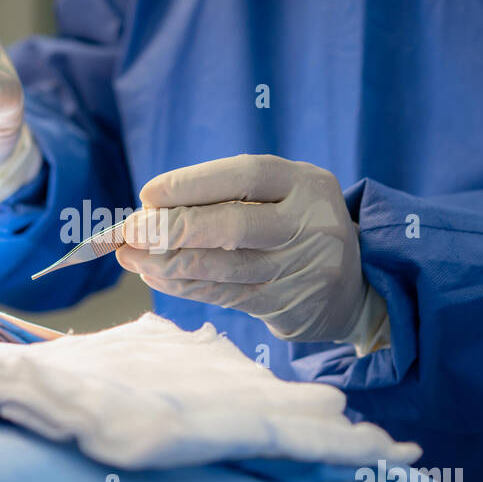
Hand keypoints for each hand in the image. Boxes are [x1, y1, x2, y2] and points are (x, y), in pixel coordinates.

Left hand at [117, 154, 368, 341]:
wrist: (351, 288)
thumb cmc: (293, 227)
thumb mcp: (278, 197)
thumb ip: (226, 196)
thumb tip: (149, 209)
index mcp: (306, 183)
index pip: (246, 175)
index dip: (193, 183)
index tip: (148, 194)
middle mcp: (310, 224)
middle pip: (234, 224)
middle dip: (174, 228)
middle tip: (131, 232)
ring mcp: (300, 268)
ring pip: (224, 267)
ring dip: (169, 263)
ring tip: (131, 257)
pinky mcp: (286, 305)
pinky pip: (224, 295)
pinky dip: (184, 286)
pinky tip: (155, 277)